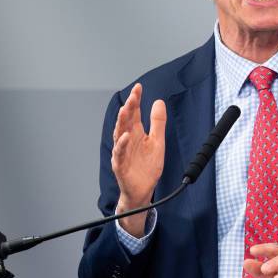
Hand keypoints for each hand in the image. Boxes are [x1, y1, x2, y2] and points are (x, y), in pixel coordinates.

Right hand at [112, 83, 166, 236]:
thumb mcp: (157, 141)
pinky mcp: (121, 166)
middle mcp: (127, 140)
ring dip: (121, 123)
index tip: (138, 87)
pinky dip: (122, 145)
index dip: (136, 100)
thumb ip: (158, 122)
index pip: (134, 113)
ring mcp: (122, 153)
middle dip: (128, 107)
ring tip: (125, 110)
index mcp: (136, 133)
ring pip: (119, 134)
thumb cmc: (147, 166)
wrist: (143, 190)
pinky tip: (126, 136)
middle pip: (126, 121)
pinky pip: (120, 154)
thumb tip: (159, 101)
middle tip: (132, 96)